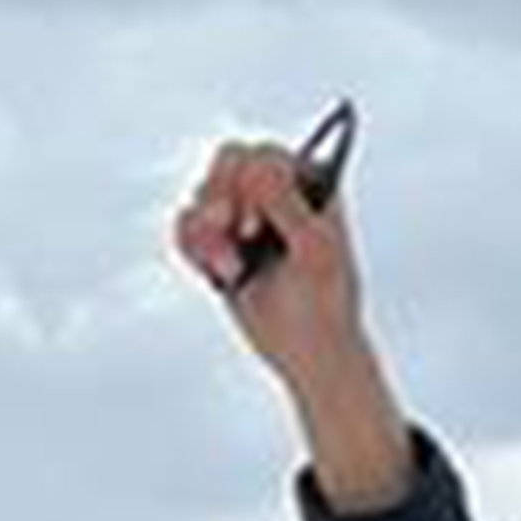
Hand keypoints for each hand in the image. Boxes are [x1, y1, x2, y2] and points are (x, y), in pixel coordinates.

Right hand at [167, 118, 412, 512]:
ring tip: (228, 264)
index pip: (262, 154)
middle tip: (241, 243)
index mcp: (310, 195)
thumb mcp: (315, 259)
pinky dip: (192, 246)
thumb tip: (266, 164)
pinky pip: (189, 231)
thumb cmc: (331, 315)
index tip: (258, 214)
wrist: (316, 365)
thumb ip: (291, 210)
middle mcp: (277, 206)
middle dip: (223, 203)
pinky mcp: (225, 257)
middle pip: (224, 168)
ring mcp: (248, 230)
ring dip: (205, 229)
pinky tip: (215, 270)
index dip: (251, 179)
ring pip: (200, 199)